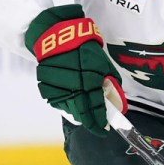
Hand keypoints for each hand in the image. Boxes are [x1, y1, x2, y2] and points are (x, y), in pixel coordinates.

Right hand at [25, 4, 123, 134]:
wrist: (55, 35)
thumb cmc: (83, 46)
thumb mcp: (102, 62)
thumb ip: (110, 82)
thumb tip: (116, 100)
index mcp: (89, 81)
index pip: (96, 109)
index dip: (100, 122)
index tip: (105, 129)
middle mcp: (73, 88)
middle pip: (82, 114)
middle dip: (90, 121)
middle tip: (96, 124)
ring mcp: (58, 89)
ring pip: (70, 110)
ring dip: (79, 113)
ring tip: (86, 111)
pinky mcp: (46, 88)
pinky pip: (58, 103)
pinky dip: (67, 105)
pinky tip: (72, 101)